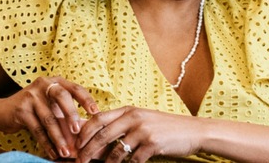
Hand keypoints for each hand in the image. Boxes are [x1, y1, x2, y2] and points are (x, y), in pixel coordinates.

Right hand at [0, 76, 98, 159]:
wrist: (1, 112)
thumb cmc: (34, 108)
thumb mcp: (51, 104)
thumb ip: (66, 111)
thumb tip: (86, 128)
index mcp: (56, 82)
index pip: (75, 88)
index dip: (86, 100)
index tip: (96, 112)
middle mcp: (44, 85)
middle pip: (62, 98)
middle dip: (72, 115)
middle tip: (78, 131)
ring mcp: (31, 96)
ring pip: (49, 118)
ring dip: (58, 137)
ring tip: (66, 151)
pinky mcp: (21, 110)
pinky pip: (37, 129)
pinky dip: (46, 143)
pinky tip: (53, 152)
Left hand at [76, 106, 201, 162]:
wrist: (193, 131)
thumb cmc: (167, 128)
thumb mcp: (144, 120)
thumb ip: (123, 125)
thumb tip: (98, 140)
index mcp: (130, 110)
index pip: (98, 118)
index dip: (83, 132)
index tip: (75, 145)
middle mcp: (135, 117)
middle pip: (101, 135)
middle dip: (87, 151)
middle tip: (79, 162)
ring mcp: (144, 130)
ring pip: (115, 151)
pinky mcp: (152, 144)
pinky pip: (132, 160)